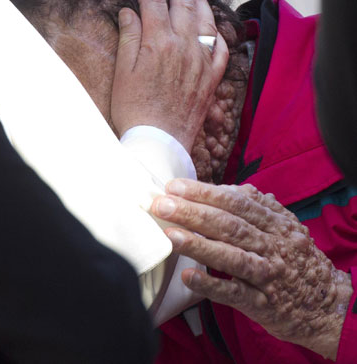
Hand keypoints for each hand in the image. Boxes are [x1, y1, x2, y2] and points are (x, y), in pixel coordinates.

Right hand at [111, 0, 227, 152]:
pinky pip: (221, 47)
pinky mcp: (211, 77)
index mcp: (159, 41)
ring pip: (205, 19)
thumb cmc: (134, 109)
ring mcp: (201, 60)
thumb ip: (129, 36)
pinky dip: (217, 32)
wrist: (159, 142)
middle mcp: (184, 45)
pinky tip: (212, 27)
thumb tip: (129, 10)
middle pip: (183, 2)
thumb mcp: (122, 71)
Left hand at [152, 179, 353, 359]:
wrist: (328, 303)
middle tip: (161, 204)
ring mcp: (268, 275)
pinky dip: (211, 285)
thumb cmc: (295, 257)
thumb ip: (256, 205)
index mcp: (274, 222)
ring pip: (231, 256)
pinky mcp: (263, 304)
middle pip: (229, 225)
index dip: (204, 192)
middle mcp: (272, 245)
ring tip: (170, 235)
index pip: (236, 201)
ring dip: (199, 245)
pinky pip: (235, 293)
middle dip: (192, 212)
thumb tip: (224, 187)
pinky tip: (189, 276)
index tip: (174, 186)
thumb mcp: (283, 225)